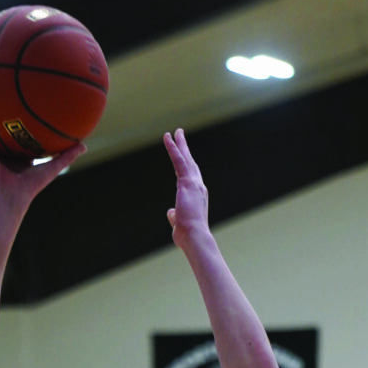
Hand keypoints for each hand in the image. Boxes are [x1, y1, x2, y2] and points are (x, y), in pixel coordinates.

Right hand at [0, 118, 86, 202]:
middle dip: (1, 122)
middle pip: (3, 135)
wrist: (13, 195)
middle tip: (2, 104)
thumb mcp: (53, 167)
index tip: (25, 115)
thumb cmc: (33, 184)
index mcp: (21, 157)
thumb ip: (67, 156)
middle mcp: (6, 154)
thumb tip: (84, 144)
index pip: (22, 140)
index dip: (23, 129)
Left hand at [163, 129, 208, 249]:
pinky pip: (178, 160)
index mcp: (198, 196)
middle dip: (185, 149)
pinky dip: (173, 148)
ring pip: (186, 158)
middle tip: (180, 135)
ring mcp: (195, 183)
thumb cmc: (188, 234)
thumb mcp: (178, 223)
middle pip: (191, 163)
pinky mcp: (187, 182)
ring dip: (180, 144)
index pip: (191, 176)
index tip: (184, 155)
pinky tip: (168, 137)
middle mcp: (199, 187)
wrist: (195, 236)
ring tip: (175, 131)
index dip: (187, 165)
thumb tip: (171, 213)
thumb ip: (174, 216)